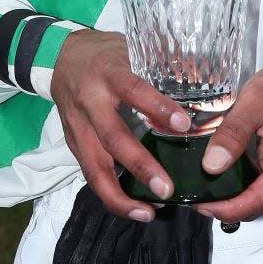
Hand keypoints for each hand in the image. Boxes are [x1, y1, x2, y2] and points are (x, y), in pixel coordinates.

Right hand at [50, 29, 191, 219]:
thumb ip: (158, 69)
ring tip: (148, 212)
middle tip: (167, 188)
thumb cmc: (104, 53)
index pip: (133, 89)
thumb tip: (201, 84)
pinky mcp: (73, 144)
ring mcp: (78, 126)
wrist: (61, 58)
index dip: (157, 107)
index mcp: (108, 72)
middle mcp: (90, 101)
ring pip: (94, 167)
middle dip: (140, 166)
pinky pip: (90, 174)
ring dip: (121, 195)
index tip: (183, 125)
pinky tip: (134, 207)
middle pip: (113, 138)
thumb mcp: (129, 50)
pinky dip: (111, 194)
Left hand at [195, 45, 262, 223]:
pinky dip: (246, 183)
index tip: (201, 206)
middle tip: (196, 196)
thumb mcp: (254, 99)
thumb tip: (211, 166)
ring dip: (237, 196)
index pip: (260, 198)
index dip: (230, 208)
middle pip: (262, 201)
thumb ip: (234, 132)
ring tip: (206, 187)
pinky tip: (225, 176)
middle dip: (230, 205)